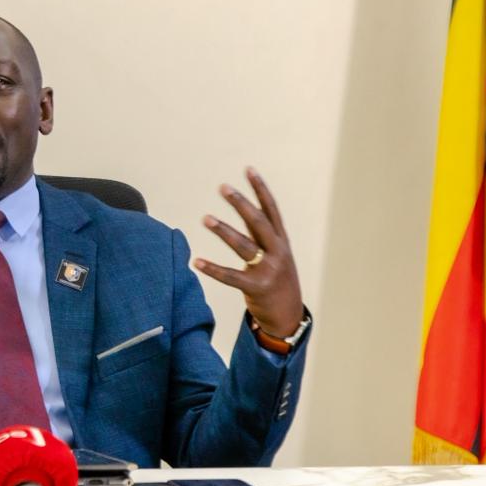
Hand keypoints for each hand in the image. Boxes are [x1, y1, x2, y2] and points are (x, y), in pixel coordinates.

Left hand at [192, 167, 302, 337]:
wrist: (289, 316)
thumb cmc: (277, 281)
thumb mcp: (276, 254)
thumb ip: (261, 234)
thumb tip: (246, 208)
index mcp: (281, 241)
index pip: (271, 209)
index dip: (260, 189)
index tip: (248, 169)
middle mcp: (277, 252)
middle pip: (258, 222)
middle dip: (240, 203)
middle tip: (223, 187)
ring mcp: (269, 270)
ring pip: (244, 245)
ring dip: (224, 230)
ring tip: (205, 217)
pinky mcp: (257, 288)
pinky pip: (231, 277)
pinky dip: (213, 269)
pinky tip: (196, 261)